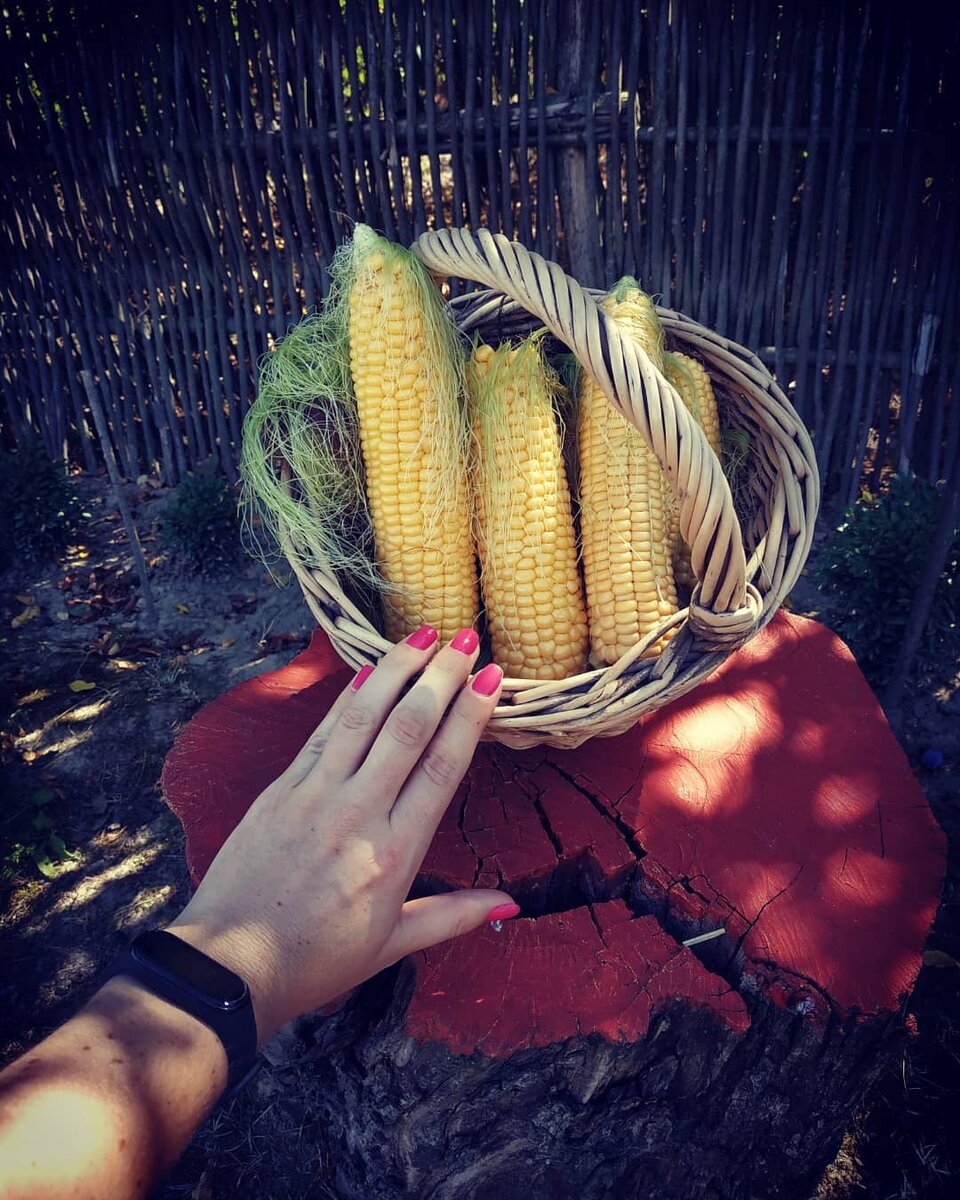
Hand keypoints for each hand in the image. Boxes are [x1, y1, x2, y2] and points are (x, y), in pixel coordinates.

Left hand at [167, 626, 514, 1042]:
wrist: (229, 967)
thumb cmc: (315, 961)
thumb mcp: (393, 944)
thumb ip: (453, 915)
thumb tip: (510, 902)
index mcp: (395, 853)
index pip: (443, 767)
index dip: (471, 716)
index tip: (493, 680)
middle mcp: (358, 814)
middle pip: (408, 728)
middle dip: (442, 677)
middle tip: (468, 641)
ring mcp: (315, 795)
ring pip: (364, 716)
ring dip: (397, 669)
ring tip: (425, 634)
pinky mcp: (280, 789)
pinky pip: (322, 731)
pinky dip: (349, 695)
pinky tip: (371, 669)